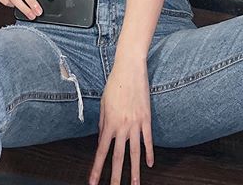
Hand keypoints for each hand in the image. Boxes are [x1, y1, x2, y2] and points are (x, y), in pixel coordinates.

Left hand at [88, 59, 153, 184]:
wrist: (129, 69)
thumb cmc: (114, 84)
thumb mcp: (103, 103)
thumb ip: (102, 122)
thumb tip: (101, 137)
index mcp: (109, 123)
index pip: (101, 151)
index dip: (97, 168)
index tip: (93, 182)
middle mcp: (122, 126)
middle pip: (118, 157)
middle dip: (115, 176)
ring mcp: (136, 123)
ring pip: (135, 153)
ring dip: (135, 171)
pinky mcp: (146, 118)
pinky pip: (148, 140)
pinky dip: (149, 153)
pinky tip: (149, 164)